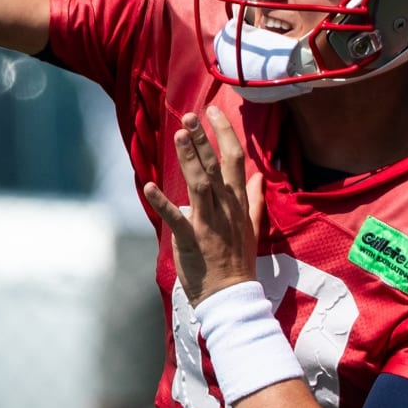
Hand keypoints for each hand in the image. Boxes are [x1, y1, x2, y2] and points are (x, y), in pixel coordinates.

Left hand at [142, 106, 263, 307]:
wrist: (232, 295)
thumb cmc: (238, 261)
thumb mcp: (251, 227)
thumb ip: (252, 199)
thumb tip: (258, 175)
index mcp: (237, 203)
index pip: (235, 160)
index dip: (224, 134)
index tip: (213, 112)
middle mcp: (224, 208)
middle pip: (215, 167)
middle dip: (202, 140)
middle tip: (190, 116)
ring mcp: (208, 224)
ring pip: (199, 185)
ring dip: (188, 160)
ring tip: (179, 135)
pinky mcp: (190, 240)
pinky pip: (175, 219)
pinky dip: (162, 202)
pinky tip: (149, 186)